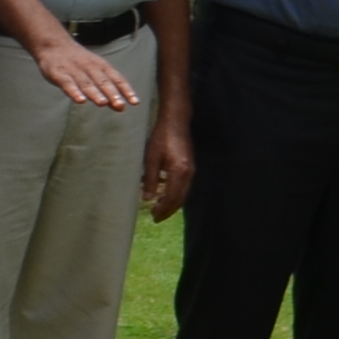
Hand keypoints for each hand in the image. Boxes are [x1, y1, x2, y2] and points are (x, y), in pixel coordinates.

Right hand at [32, 34, 139, 109]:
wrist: (54, 44)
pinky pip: (67, 83)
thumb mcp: (95, 72)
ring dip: (95, 93)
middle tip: (120, 105)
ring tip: (103, 103)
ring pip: (86, 83)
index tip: (135, 102)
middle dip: (112, 93)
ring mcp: (74, 70)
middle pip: (103, 81)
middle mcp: (90, 67)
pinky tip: (80, 101)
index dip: (126, 90)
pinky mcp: (59, 73)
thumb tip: (120, 107)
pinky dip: (74, 92)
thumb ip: (107, 89)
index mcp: (101, 67)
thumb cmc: (78, 62)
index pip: (117, 79)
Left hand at [140, 106, 195, 220]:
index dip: (163, 210)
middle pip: (180, 199)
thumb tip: (148, 199)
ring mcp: (191, 171)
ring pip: (183, 194)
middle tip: (156, 218)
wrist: (176, 121)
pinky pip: (184, 186)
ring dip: (172, 203)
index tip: (153, 217)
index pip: (172, 198)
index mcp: (179, 172)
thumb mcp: (151, 158)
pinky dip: (175, 195)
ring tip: (159, 209)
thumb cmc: (161, 137)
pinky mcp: (190, 167)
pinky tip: (165, 194)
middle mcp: (188, 174)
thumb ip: (151, 179)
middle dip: (169, 210)